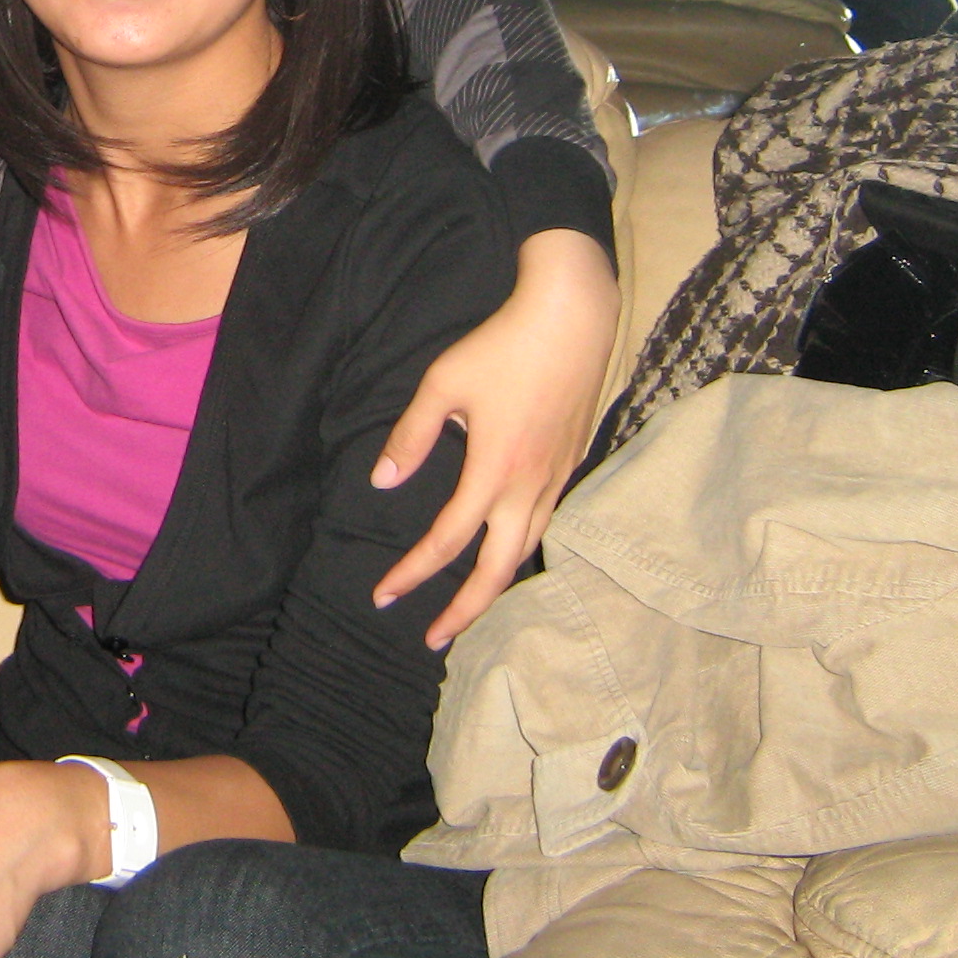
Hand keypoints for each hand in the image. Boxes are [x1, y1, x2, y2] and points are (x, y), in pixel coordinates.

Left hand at [370, 228, 617, 648]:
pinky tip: (503, 548)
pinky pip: (544, 523)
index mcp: (493, 471)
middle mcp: (530, 487)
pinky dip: (519, 549)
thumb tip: (383, 482)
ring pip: (526, 551)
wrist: (573, 318)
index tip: (383, 595)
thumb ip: (411, 436)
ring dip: (495, 585)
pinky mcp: (570, 465)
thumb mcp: (443, 384)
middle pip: (498, 571)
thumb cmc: (503, 346)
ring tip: (467, 607)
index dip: (411, 573)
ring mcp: (557, 479)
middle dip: (464, 611)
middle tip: (434, 638)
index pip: (445, 541)